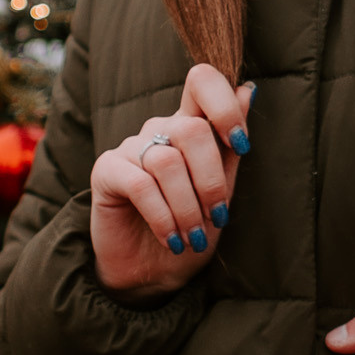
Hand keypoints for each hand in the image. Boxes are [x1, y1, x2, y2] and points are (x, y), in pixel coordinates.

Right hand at [89, 66, 253, 300]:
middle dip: (211, 180)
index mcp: (190, 127)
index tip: (241, 145)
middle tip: (217, 218)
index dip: (224, 106)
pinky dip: (163, 217)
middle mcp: (159, 130)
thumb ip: (230, 146)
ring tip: (194, 238)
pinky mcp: (107, 170)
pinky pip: (141, 185)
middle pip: (192, 129)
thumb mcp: (221, 192)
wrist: (154, 273)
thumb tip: (248, 89)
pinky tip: (171, 239)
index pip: (202, 81)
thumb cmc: (191, 229)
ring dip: (187, 208)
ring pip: (168, 162)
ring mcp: (131, 148)